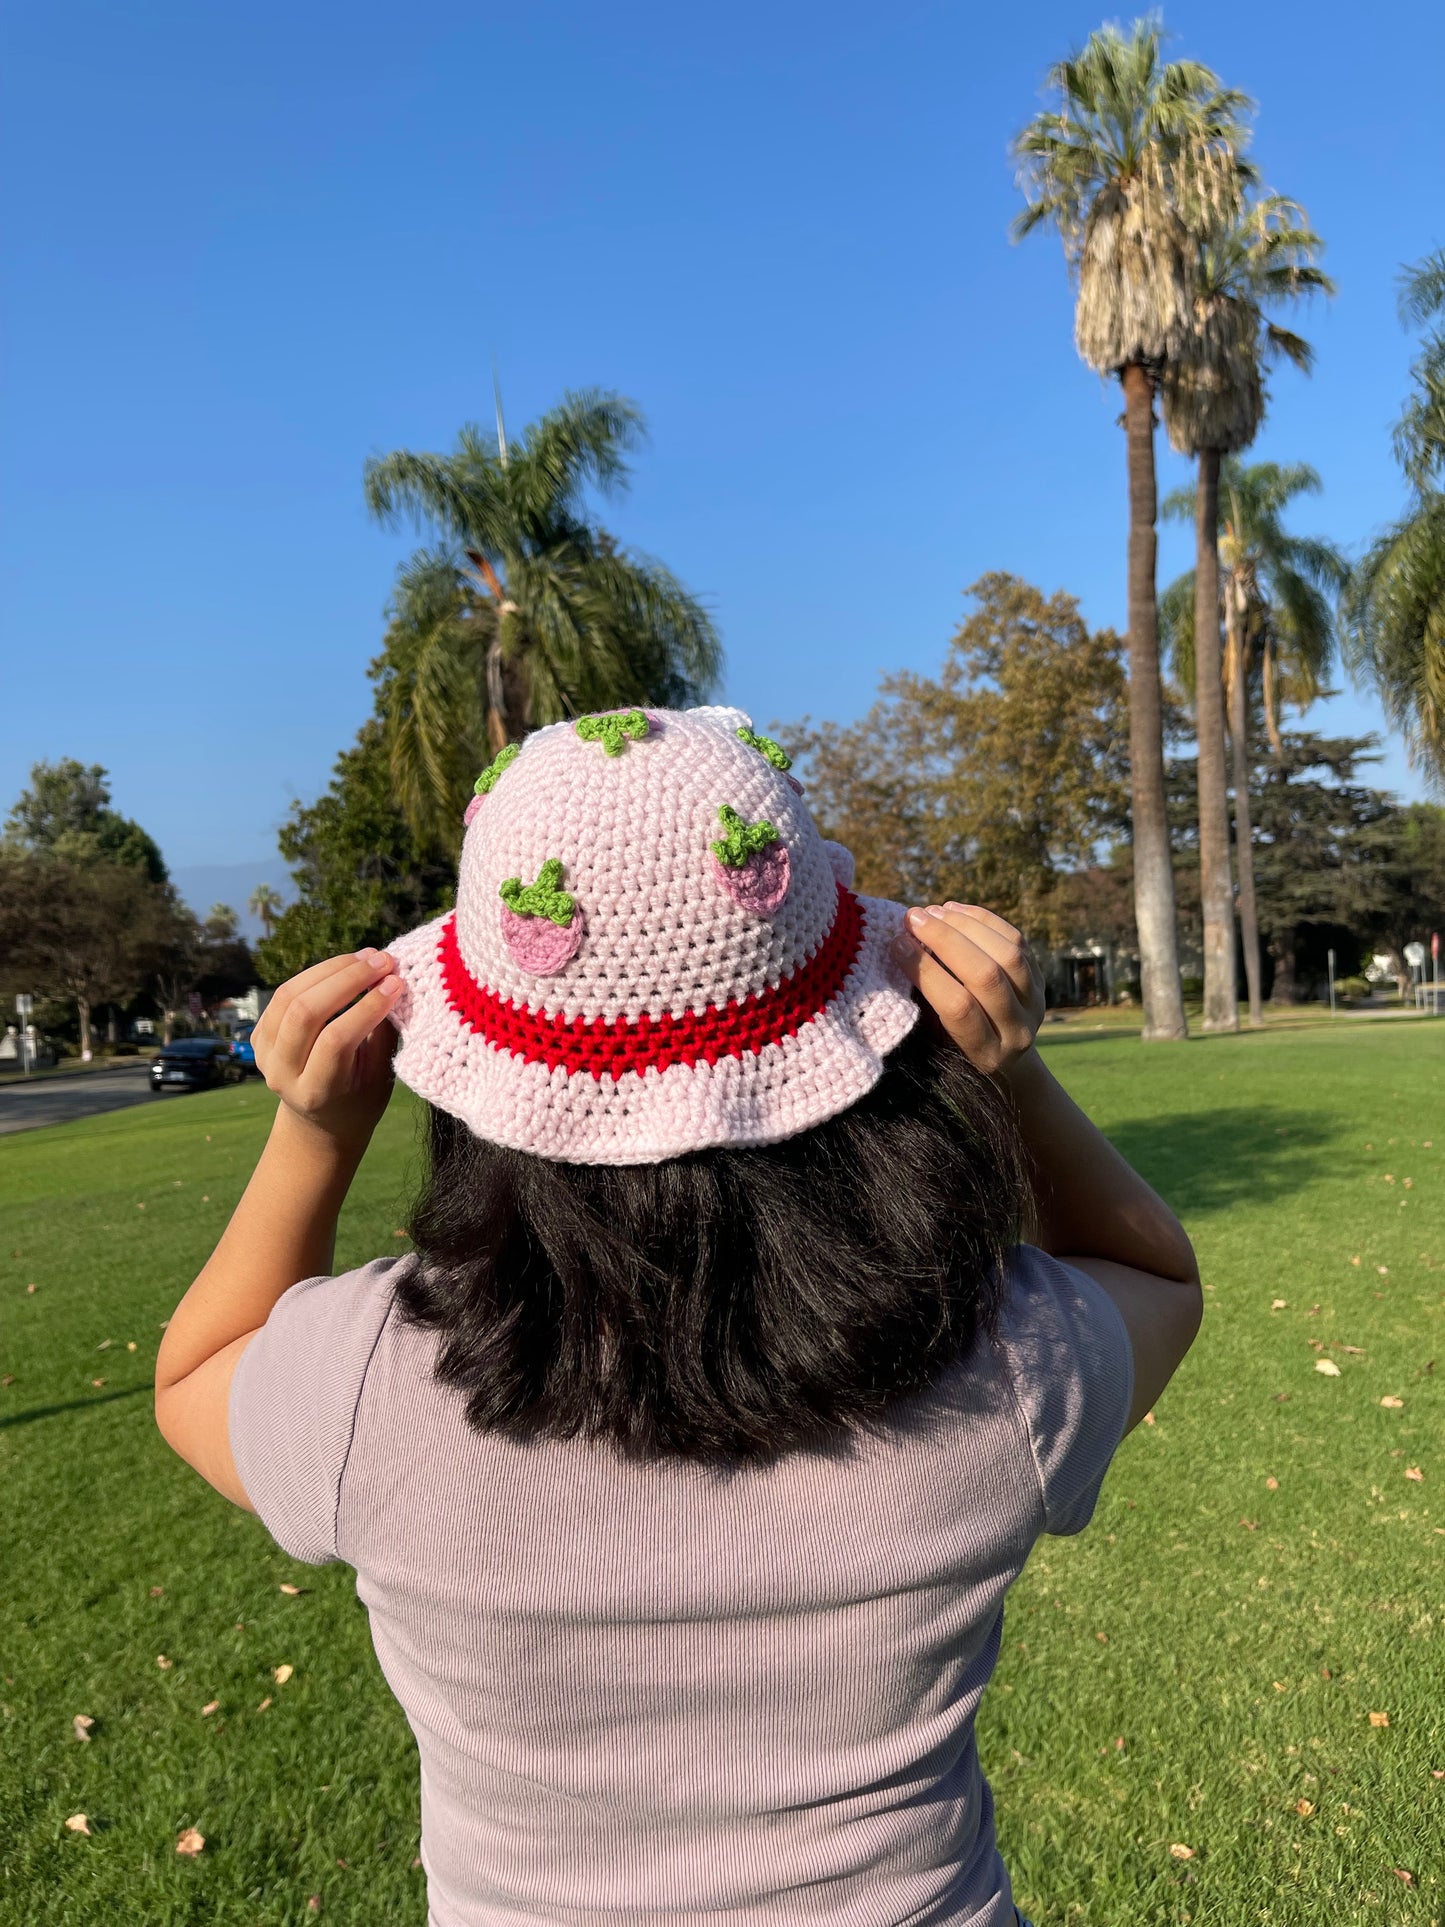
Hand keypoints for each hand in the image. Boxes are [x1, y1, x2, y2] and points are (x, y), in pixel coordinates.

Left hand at [250, 949, 401, 1147]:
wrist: (319, 1120)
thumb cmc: (360, 1100)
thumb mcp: (378, 1078)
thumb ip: (383, 1034)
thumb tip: (396, 984)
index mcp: (315, 1092)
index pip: (336, 1040)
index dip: (367, 1007)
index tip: (397, 983)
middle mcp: (281, 1074)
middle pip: (306, 1011)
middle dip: (348, 979)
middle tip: (383, 961)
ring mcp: (264, 1053)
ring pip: (290, 994)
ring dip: (332, 969)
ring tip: (367, 957)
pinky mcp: (259, 1034)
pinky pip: (285, 993)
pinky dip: (317, 974)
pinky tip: (345, 966)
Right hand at [890, 903, 1044, 1077]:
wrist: (1004, 1056)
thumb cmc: (953, 1046)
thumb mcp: (936, 1037)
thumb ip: (923, 1000)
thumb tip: (899, 946)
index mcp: (986, 1053)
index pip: (958, 1007)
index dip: (926, 971)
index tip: (897, 944)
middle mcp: (1018, 1030)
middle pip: (985, 976)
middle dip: (945, 940)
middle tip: (913, 919)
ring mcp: (1035, 1002)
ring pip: (1007, 954)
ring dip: (965, 925)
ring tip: (933, 912)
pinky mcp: (1041, 979)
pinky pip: (1017, 941)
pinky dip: (984, 920)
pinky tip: (954, 910)